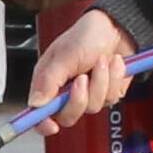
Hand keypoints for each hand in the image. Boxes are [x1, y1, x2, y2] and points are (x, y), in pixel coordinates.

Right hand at [23, 7, 133, 134]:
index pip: (39, 112)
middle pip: (68, 116)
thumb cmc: (87, 35)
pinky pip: (111, 99)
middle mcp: (66, 91)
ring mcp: (88, 93)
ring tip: (100, 61)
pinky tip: (112, 64)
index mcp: (49, 82)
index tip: (51, 126)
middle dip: (79, 98)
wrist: (117, 27)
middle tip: (83, 78)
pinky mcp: (107, 93)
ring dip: (100, 82)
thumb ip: (48, 81)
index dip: (43, 123)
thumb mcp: (63, 55)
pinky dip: (114, 79)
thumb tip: (35, 104)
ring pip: (93, 107)